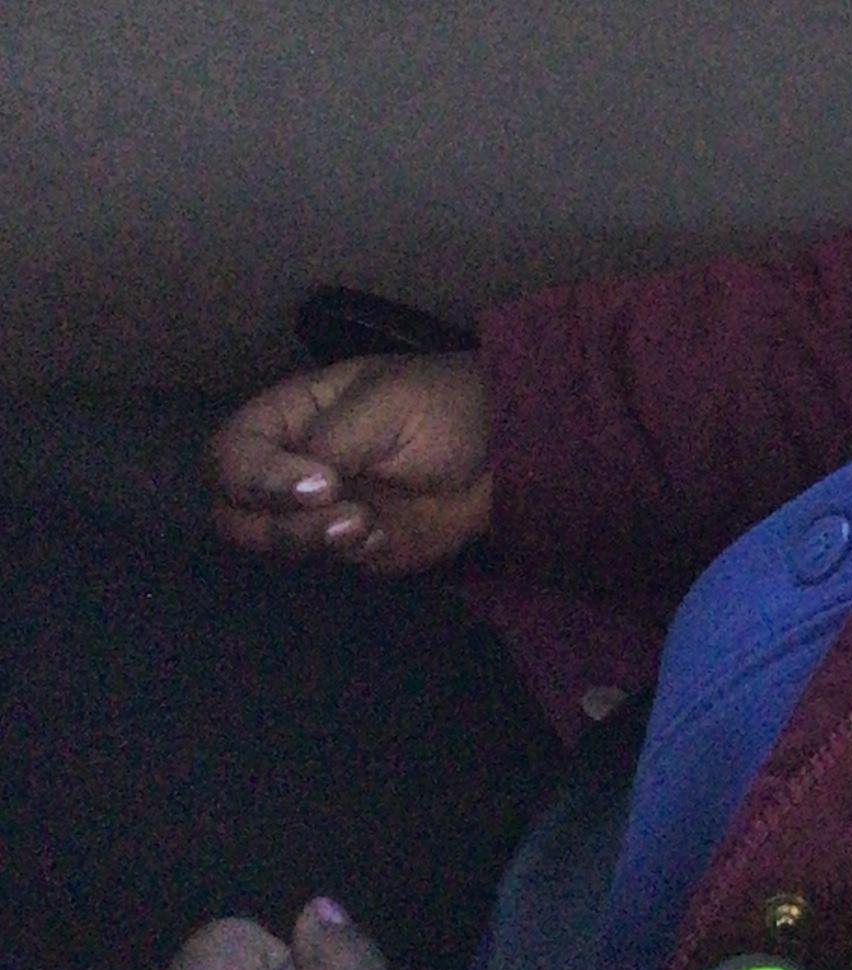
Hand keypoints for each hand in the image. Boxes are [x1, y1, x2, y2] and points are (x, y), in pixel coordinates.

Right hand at [209, 352, 492, 572]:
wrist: (504, 452)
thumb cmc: (443, 406)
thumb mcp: (385, 405)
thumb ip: (329, 442)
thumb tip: (299, 487)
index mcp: (291, 414)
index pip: (229, 453)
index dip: (255, 477)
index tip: (320, 483)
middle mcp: (288, 462)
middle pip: (232, 509)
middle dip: (276, 521)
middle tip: (338, 514)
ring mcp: (312, 508)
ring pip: (267, 543)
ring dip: (307, 541)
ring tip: (365, 524)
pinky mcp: (343, 544)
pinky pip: (315, 565)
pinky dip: (345, 555)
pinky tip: (382, 536)